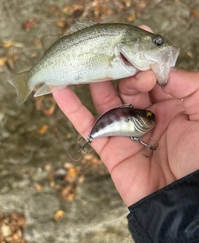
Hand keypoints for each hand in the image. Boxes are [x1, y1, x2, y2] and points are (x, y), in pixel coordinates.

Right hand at [53, 53, 198, 206]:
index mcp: (172, 106)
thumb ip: (188, 84)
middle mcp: (147, 115)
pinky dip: (71, 108)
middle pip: (126, 85)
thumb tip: (159, 69)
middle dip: (122, 69)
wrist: (183, 200)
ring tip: (80, 59)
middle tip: (117, 57)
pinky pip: (86, 125)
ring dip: (92, 80)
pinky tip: (58, 88)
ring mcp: (125, 130)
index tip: (141, 42)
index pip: (153, 76)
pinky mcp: (107, 147)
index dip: (146, 61)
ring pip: (104, 100)